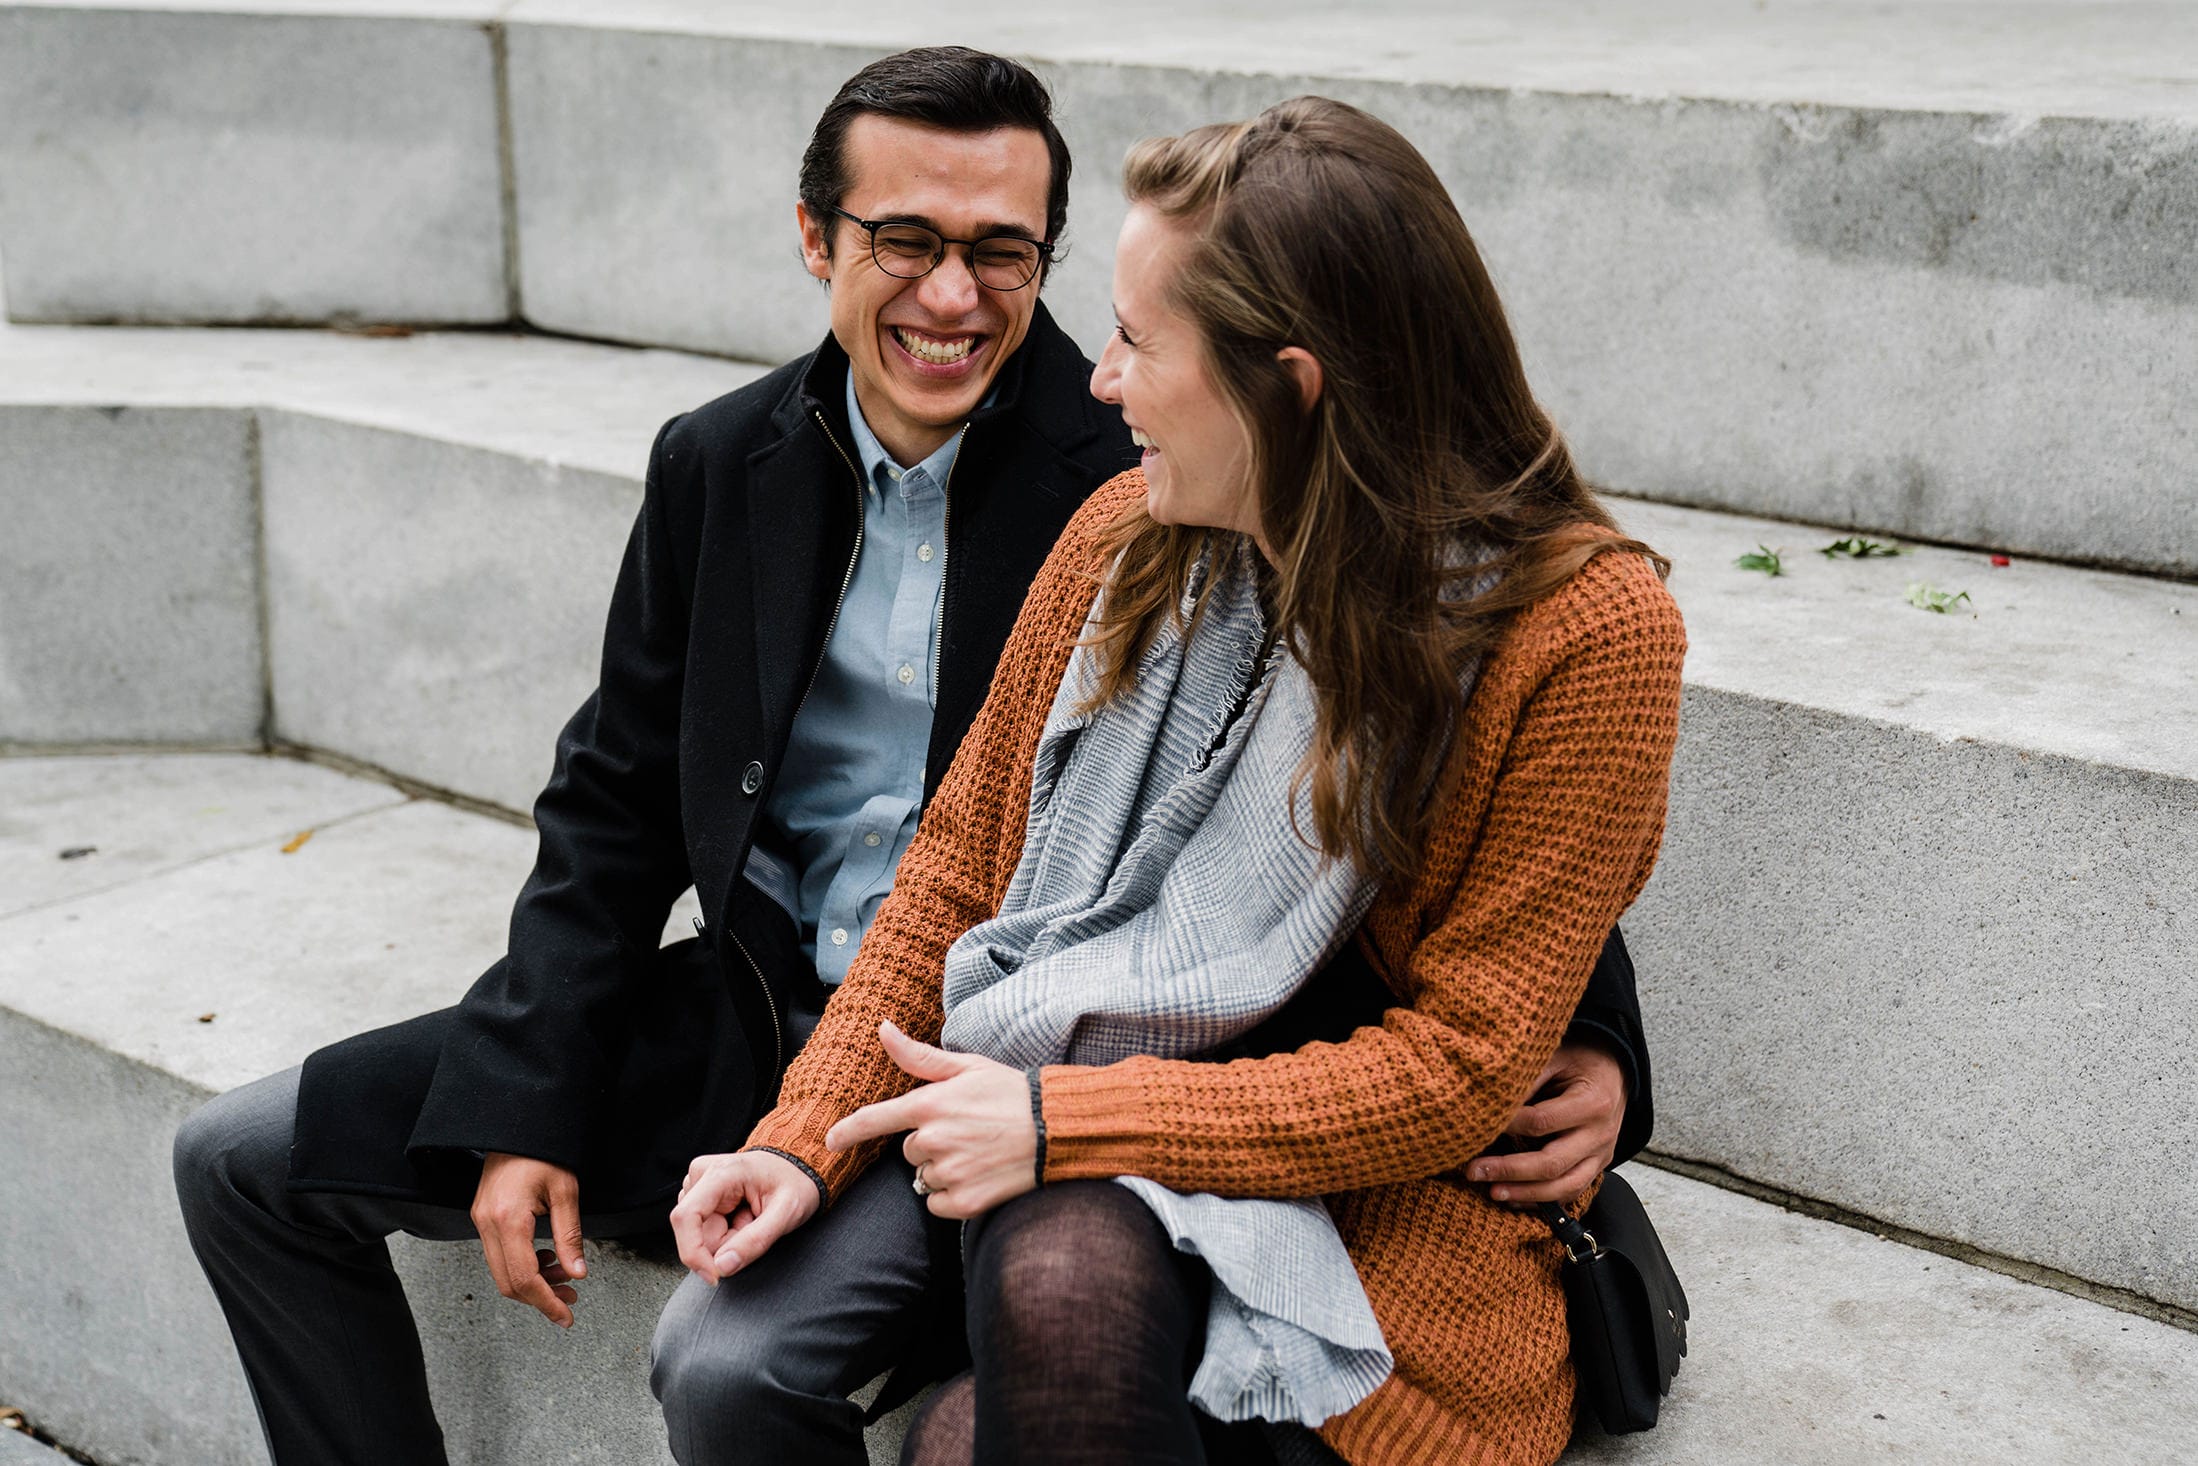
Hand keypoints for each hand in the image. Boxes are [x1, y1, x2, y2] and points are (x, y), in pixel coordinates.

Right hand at [470, 1153, 585, 1327]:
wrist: (518, 1126)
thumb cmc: (544, 1152)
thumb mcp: (566, 1191)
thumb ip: (570, 1235)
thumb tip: (578, 1273)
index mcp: (508, 1220)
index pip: (524, 1278)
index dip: (546, 1302)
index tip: (565, 1316)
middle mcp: (487, 1224)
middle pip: (508, 1283)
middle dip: (540, 1297)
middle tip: (570, 1299)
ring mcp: (481, 1222)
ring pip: (501, 1272)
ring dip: (533, 1283)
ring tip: (564, 1276)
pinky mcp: (482, 1217)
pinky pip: (499, 1255)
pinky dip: (522, 1265)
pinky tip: (546, 1257)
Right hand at [670, 1149, 821, 1284]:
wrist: (798, 1165)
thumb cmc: (795, 1183)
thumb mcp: (787, 1213)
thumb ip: (756, 1241)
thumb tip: (721, 1266)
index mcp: (720, 1173)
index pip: (685, 1217)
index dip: (693, 1253)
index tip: (715, 1276)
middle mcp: (701, 1174)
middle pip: (695, 1231)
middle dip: (725, 1243)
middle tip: (754, 1226)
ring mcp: (698, 1183)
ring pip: (700, 1233)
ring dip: (727, 1237)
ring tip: (751, 1218)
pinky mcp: (699, 1193)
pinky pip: (703, 1228)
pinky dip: (725, 1232)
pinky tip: (742, 1216)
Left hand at [824, 1021, 1034, 1220]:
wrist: (1056, 1129)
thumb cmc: (1011, 1093)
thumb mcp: (967, 1067)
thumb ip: (919, 1056)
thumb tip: (882, 1029)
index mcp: (929, 1105)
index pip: (876, 1120)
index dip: (849, 1131)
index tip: (830, 1141)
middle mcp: (934, 1140)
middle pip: (909, 1151)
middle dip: (930, 1144)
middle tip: (967, 1133)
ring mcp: (949, 1173)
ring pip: (924, 1179)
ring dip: (942, 1171)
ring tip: (978, 1153)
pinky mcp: (965, 1202)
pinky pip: (937, 1204)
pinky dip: (952, 1196)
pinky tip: (979, 1176)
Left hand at [1468, 1039, 1628, 1207]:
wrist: (1613, 1071)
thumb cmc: (1579, 1061)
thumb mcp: (1555, 1058)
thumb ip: (1527, 1079)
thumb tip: (1489, 1104)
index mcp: (1592, 1102)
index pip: (1542, 1122)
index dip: (1508, 1125)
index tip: (1479, 1125)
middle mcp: (1600, 1134)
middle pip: (1552, 1163)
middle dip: (1509, 1170)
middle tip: (1474, 1171)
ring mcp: (1601, 1154)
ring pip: (1564, 1186)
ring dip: (1525, 1193)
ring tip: (1492, 1192)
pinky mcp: (1597, 1166)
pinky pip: (1571, 1192)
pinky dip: (1541, 1200)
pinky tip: (1514, 1199)